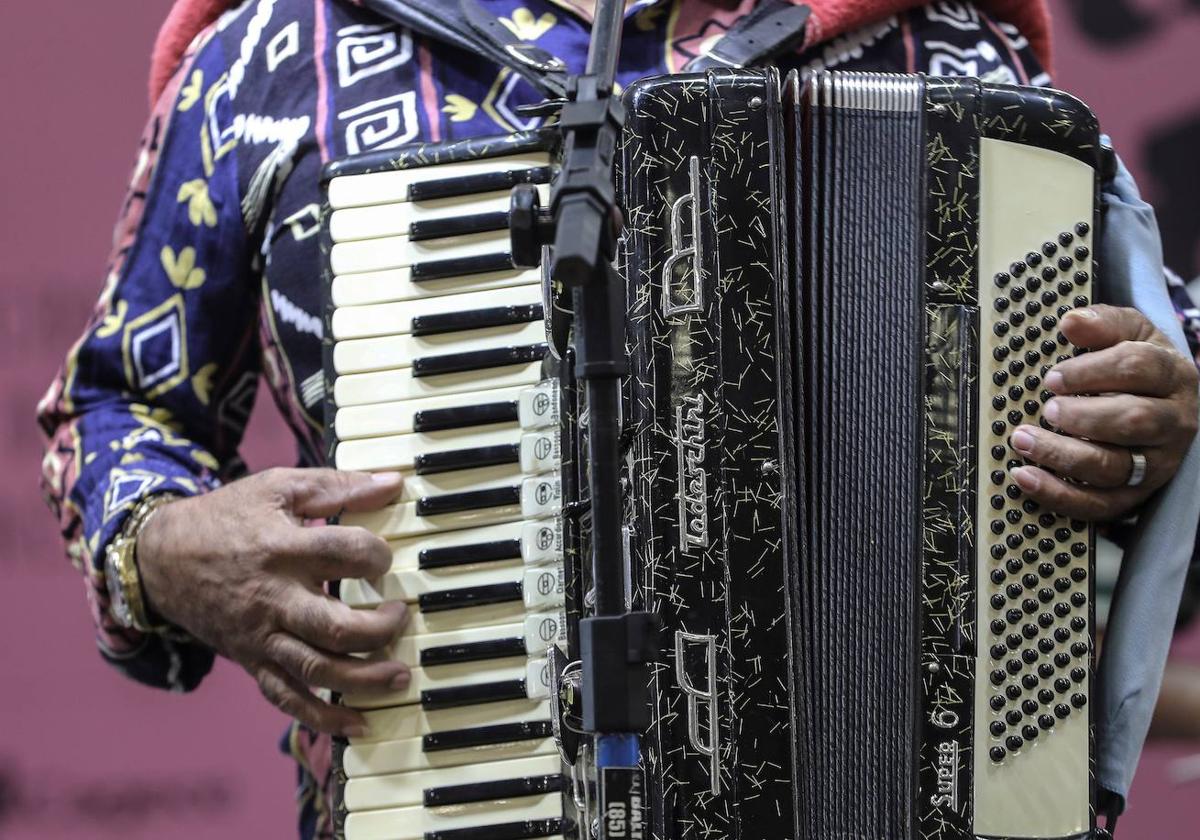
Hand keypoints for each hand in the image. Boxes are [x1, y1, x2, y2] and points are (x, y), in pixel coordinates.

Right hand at [138, 468, 407, 735]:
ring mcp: (263, 636)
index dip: (376, 555)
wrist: (162, 558)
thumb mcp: (278, 487)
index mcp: (283, 549)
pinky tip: (359, 723)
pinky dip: (323, 717)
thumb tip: (393, 482)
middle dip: (381, 628)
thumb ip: (338, 485)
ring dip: (365, 678)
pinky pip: (288, 698)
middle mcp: (274, 599)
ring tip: (400, 674)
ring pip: (318, 669)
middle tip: (401, 614)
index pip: (346, 554)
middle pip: (336, 627)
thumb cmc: (227, 518)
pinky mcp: (253, 661)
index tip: (384, 557)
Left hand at [1009, 305, 1198, 519]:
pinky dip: (1058, 494)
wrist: (1162, 408)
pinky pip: (1098, 505)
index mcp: (1172, 376)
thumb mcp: (1129, 336)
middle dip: (1083, 416)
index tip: (1053, 377)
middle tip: (1047, 408)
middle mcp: (1173, 422)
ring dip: (1062, 455)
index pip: (1139, 368)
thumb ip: (1103, 324)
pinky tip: (1024, 476)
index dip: (1092, 371)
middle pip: (1133, 420)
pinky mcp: (1134, 495)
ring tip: (1023, 439)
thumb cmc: (1136, 369)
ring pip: (1113, 466)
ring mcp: (1156, 463)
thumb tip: (1071, 320)